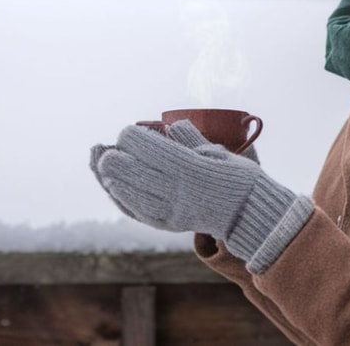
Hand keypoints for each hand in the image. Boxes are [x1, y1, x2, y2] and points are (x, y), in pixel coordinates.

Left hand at [90, 120, 313, 271]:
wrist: (249, 216)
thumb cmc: (238, 178)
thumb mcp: (218, 152)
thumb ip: (191, 139)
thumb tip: (173, 124)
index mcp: (188, 167)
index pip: (145, 148)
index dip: (131, 137)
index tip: (130, 131)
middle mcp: (174, 190)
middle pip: (127, 171)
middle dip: (112, 157)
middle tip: (106, 148)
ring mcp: (168, 210)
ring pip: (126, 193)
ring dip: (109, 177)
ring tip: (100, 162)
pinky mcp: (166, 223)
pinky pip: (135, 211)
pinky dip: (119, 197)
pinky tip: (111, 185)